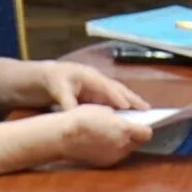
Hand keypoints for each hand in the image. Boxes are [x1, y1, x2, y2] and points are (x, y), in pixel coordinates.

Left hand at [21, 58, 149, 113]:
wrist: (45, 76)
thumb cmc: (52, 81)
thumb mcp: (57, 91)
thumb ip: (67, 103)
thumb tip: (75, 115)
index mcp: (88, 76)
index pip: (106, 87)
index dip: (117, 97)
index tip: (128, 107)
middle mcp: (97, 78)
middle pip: (118, 88)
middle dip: (132, 98)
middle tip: (147, 109)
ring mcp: (98, 84)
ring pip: (118, 93)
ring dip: (131, 102)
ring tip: (145, 112)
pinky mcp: (97, 92)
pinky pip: (113, 98)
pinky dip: (122, 105)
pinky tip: (130, 114)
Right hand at [53, 103, 152, 167]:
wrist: (63, 136)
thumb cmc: (82, 118)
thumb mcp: (105, 109)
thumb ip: (120, 118)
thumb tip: (127, 122)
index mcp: (124, 130)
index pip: (147, 133)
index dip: (144, 128)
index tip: (141, 125)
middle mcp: (122, 146)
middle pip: (138, 143)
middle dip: (134, 136)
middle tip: (125, 129)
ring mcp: (114, 156)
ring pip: (127, 150)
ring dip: (124, 144)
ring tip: (112, 135)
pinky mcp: (105, 163)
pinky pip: (115, 156)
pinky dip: (113, 150)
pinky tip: (103, 143)